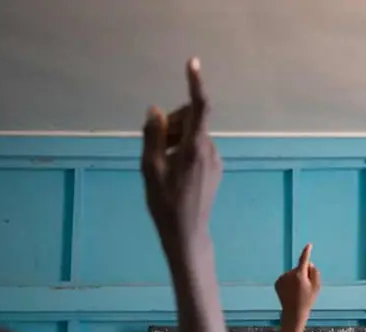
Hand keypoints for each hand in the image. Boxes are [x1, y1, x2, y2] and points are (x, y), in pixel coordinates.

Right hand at [141, 58, 221, 249]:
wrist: (188, 233)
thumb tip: (156, 110)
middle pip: (191, 119)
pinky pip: (198, 148)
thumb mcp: (150, 168)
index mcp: (194, 148)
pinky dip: (183, 148)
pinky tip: (171, 169)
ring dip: (175, 137)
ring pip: (194, 134)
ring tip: (159, 161)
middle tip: (153, 143)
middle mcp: (210, 150)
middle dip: (171, 122)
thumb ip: (153, 136)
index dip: (195, 83)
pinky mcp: (215, 169)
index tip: (193, 63)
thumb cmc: (165, 203)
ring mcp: (215, 160)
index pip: (198, 107)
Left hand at [274, 244, 320, 320]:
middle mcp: (289, 274)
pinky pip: (285, 278)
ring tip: (297, 291)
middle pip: (298, 268)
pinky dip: (289, 282)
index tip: (309, 245)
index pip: (304, 259)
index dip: (307, 252)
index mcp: (299, 275)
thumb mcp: (316, 287)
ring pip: (292, 274)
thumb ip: (315, 272)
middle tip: (305, 287)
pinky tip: (291, 292)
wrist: (293, 312)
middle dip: (303, 274)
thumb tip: (309, 264)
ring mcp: (282, 278)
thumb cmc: (307, 300)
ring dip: (295, 279)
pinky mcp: (277, 283)